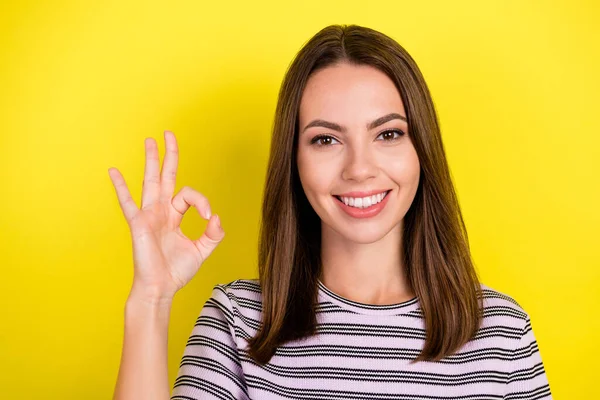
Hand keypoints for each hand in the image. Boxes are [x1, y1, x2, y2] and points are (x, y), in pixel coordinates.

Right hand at [108, 131, 224, 302]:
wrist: (160, 287)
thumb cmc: (176, 270)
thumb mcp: (202, 250)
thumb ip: (213, 234)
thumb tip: (217, 217)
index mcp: (174, 215)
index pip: (189, 195)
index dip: (202, 202)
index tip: (209, 219)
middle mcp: (161, 211)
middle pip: (166, 176)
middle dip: (168, 155)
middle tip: (168, 134)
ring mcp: (149, 215)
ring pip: (150, 182)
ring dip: (151, 160)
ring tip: (150, 140)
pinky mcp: (138, 224)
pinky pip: (128, 203)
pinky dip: (120, 187)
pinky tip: (113, 171)